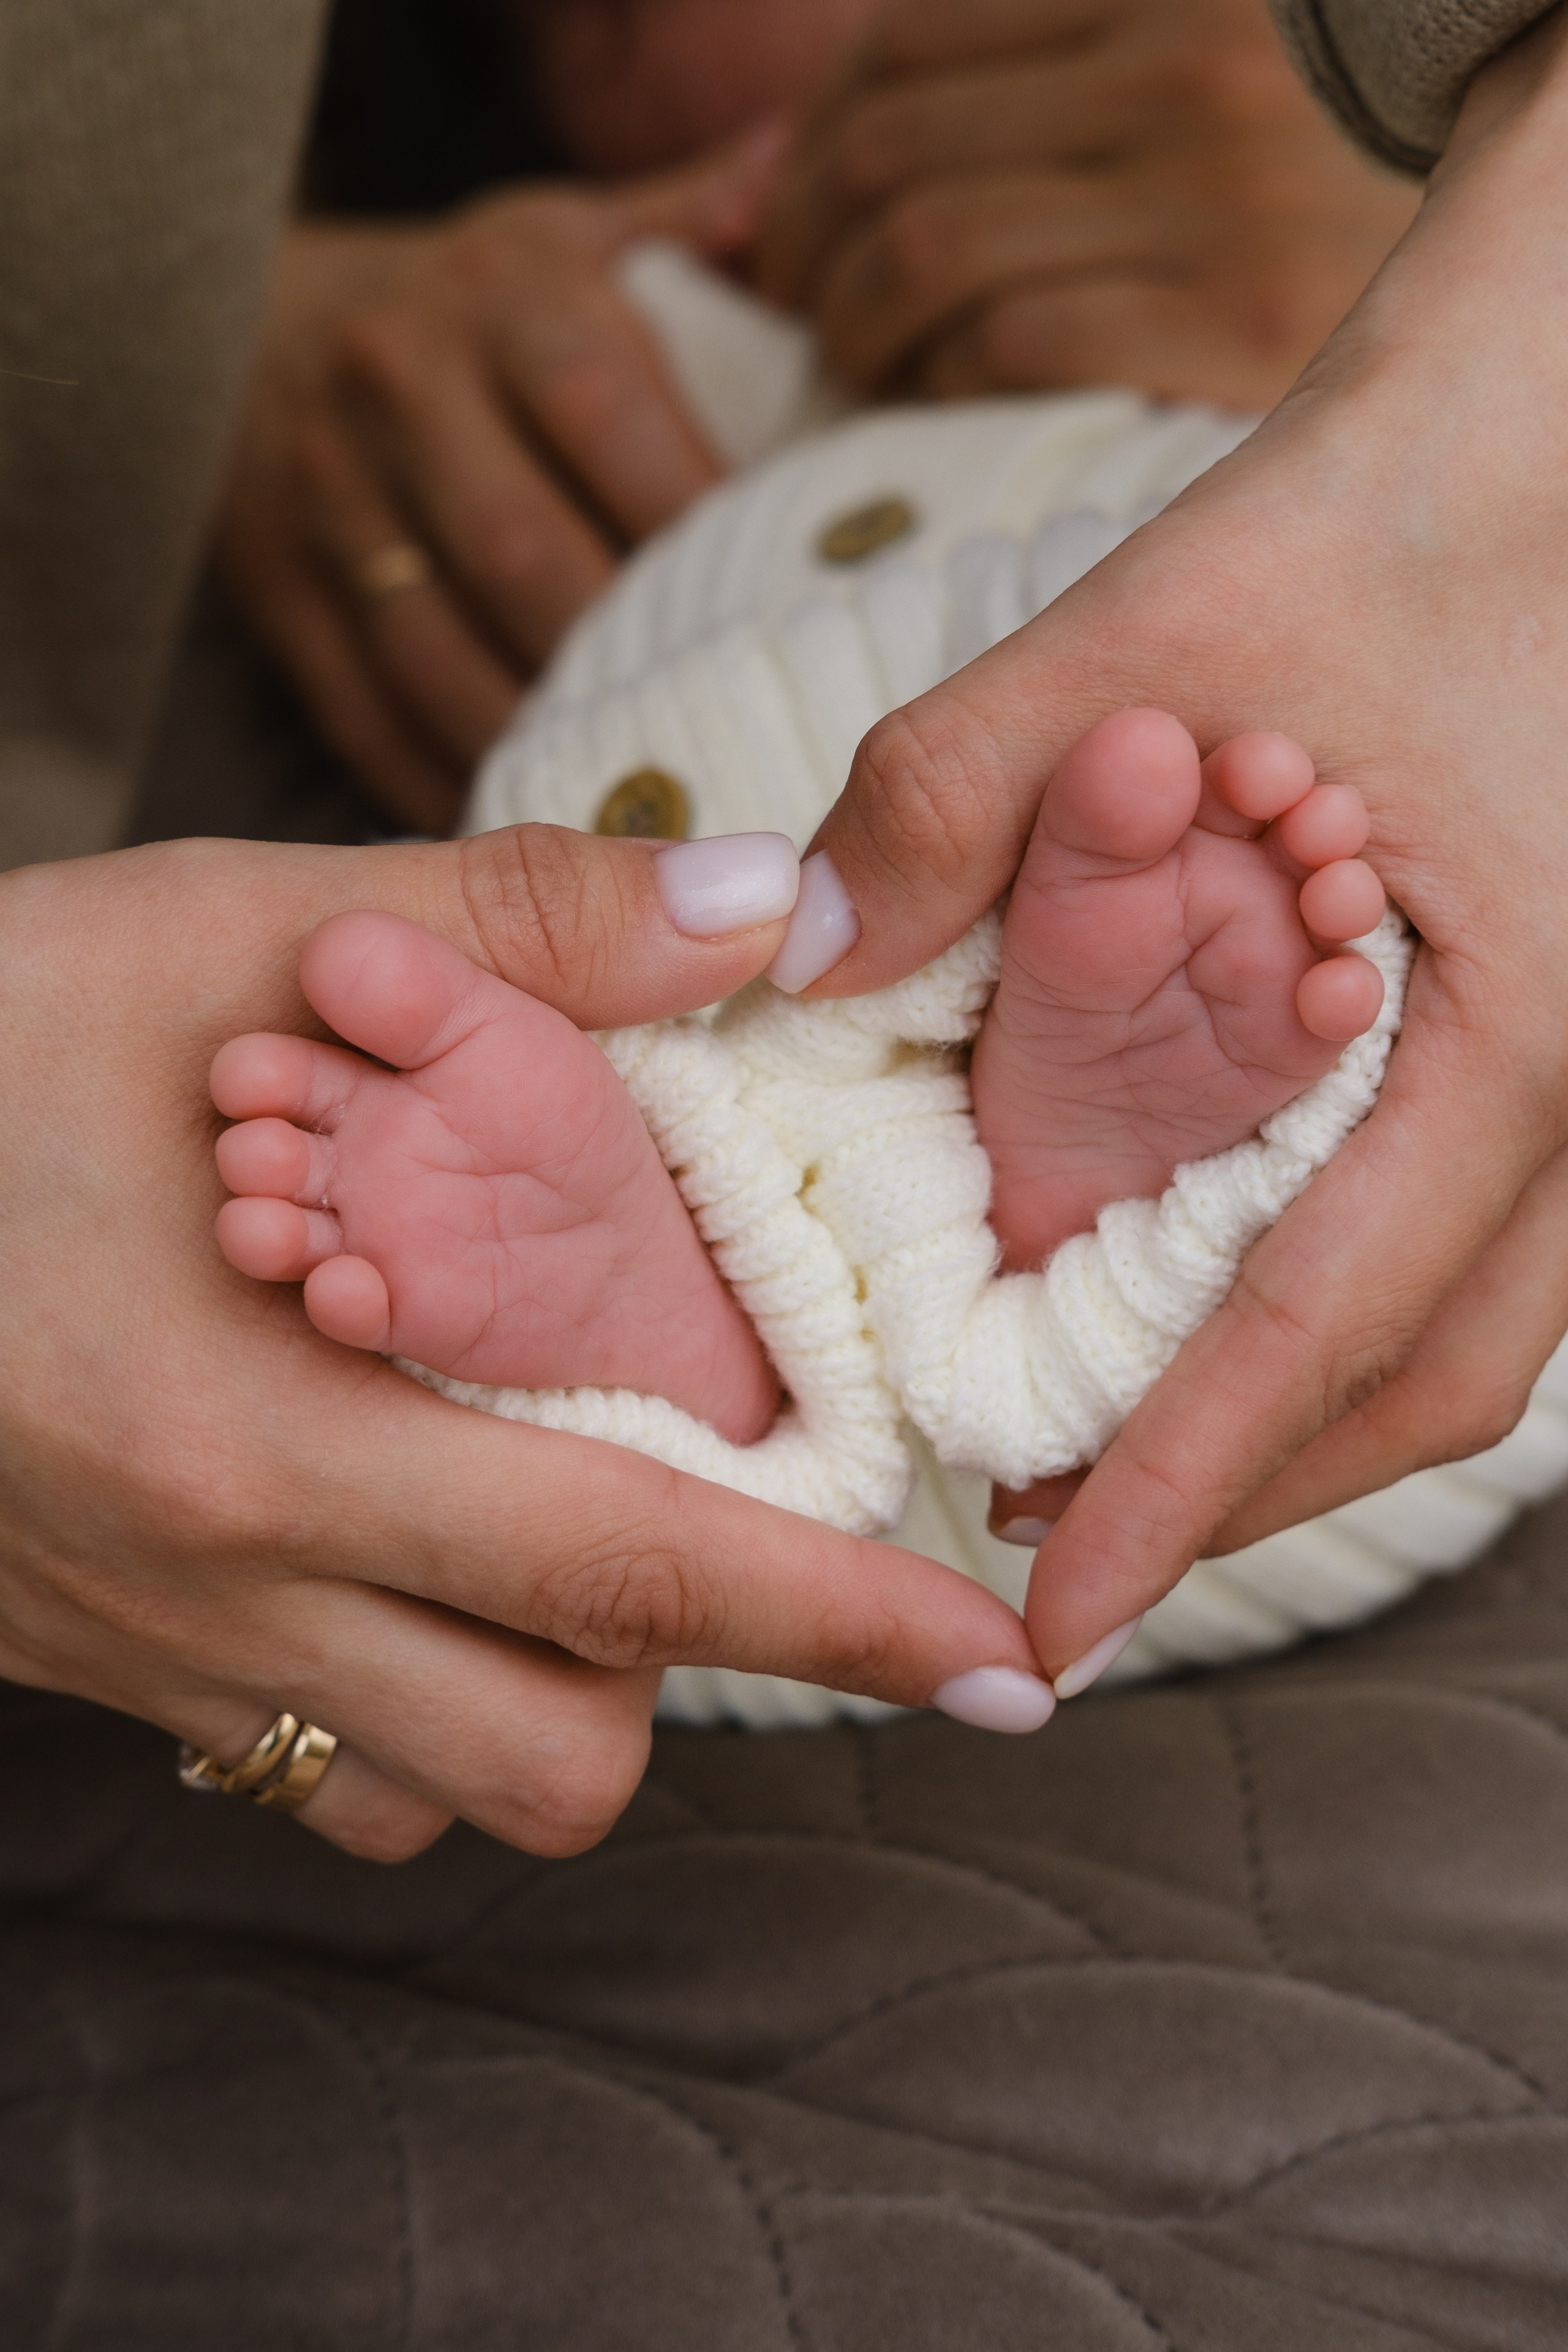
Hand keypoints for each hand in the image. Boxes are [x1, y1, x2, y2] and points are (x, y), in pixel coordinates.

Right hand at [0, 825, 1047, 1861]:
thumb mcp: (208, 933)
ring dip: (545, 1679)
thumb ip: (512, 925)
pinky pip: (305, 1755)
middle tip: (709, 1499)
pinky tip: (397, 1533)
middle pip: (553, 1749)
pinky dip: (403, 1688)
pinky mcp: (82, 1654)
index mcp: (260, 1438)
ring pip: (433, 1784)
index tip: (1007, 1667)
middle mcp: (208, 1591)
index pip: (632, 1577)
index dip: (846, 1627)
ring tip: (554, 1508)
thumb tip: (768, 912)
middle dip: (684, 1664)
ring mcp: (137, 1649)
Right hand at [215, 125, 785, 832]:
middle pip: (526, 553)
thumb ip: (696, 226)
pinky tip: (530, 826)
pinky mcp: (278, 597)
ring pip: (441, 650)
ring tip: (643, 819)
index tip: (784, 603)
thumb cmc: (465, 305)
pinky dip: (445, 775)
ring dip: (544, 740)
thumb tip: (807, 183)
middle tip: (730, 738)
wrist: (249, 323)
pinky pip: (363, 709)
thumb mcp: (574, 235)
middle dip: (631, 657)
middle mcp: (402, 396)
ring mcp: (326, 505)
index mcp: (498, 303)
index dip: (696, 516)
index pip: (607, 413)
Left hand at [755, 0, 1419, 406]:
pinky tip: (936, 408)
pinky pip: (1011, 347)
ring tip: (854, 370)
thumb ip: (974, 116)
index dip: (800, 149)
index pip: (901, 50)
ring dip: (854, 331)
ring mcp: (1215, 203)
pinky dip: (938, 385)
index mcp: (1160, 1)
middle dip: (805, 252)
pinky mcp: (1236, 329)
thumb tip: (728, 199)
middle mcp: (1187, 78)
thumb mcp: (1156, 112)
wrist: (1509, 309)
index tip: (777, 231)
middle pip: (893, 155)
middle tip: (802, 319)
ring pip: (933, 255)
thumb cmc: (1290, 214)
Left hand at [794, 12, 1567, 1676]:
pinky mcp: (1551, 1054)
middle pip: (1426, 1388)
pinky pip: (1467, 1254)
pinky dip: (1333, 1327)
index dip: (1175, 1487)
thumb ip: (953, 793)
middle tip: (1045, 1555)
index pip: (1325, 1325)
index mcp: (1513, 1026)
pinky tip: (1204, 1317)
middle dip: (1234, 1501)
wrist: (1544, 439)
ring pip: (1465, 1344)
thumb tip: (800, 963)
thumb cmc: (1380, 517)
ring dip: (1287, 1433)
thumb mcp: (1150, 634)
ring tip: (1109, 1471)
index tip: (1048, 1615)